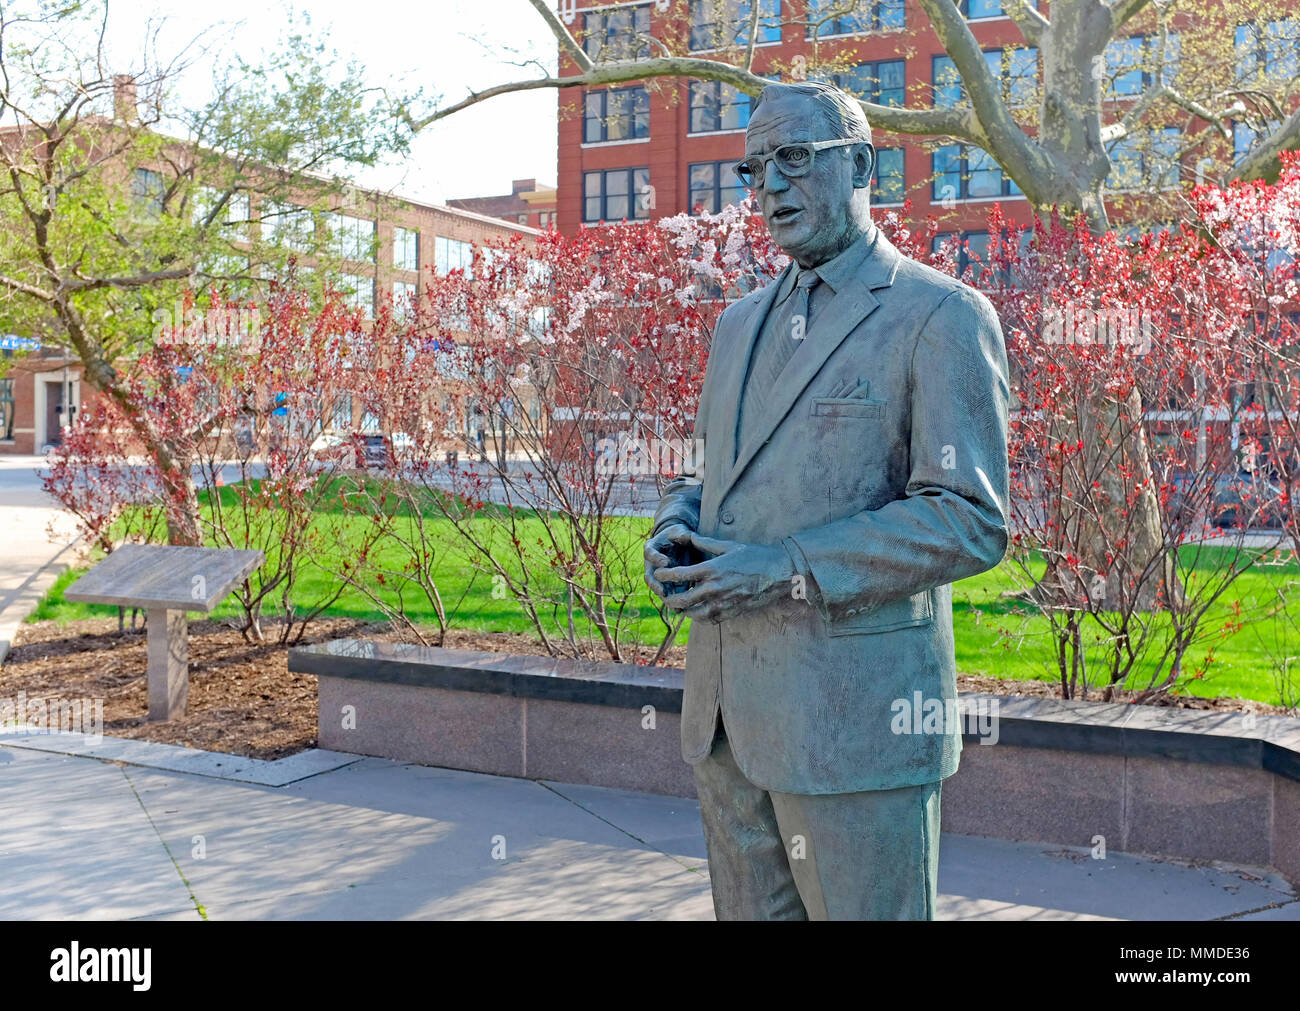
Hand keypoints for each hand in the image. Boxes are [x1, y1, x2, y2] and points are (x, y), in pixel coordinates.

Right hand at [644, 522, 694, 598]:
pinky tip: (680, 609)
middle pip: (649, 575)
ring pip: (656, 588)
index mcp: (651, 548)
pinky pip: (666, 594)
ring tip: (672, 604)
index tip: (666, 562)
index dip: (656, 558)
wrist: (679, 544)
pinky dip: (672, 601)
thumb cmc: (679, 535)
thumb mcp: (680, 532)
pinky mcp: (665, 583)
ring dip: (664, 596)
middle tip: (663, 591)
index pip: (650, 553)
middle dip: (656, 584)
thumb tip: (688, 536)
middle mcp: (650, 563)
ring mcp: (656, 575)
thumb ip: (683, 534)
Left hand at [655, 532, 794, 623]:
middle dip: (669, 598)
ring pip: (694, 614)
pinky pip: (709, 620)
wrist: (779, 573)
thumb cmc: (755, 556)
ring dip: (683, 610)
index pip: (680, 575)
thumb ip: (706, 543)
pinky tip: (696, 612)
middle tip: (664, 595)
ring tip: (678, 606)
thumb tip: (689, 537)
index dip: (666, 575)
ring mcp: (723, 603)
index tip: (659, 575)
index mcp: (712, 569)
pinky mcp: (731, 612)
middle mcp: (715, 588)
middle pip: (682, 599)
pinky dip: (699, 617)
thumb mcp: (729, 546)